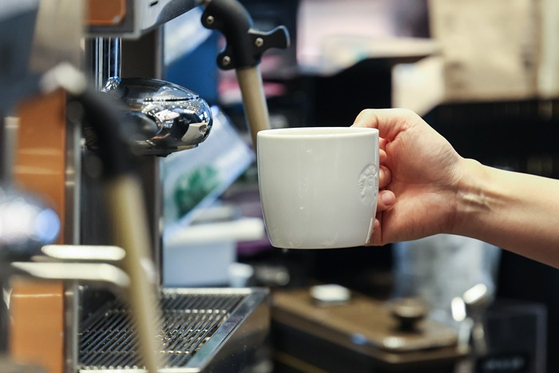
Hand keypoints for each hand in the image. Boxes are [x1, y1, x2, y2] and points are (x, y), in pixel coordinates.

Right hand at [352, 109, 464, 244]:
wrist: (457, 190)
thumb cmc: (435, 157)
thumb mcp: (404, 122)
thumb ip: (372, 118)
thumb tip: (349, 131)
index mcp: (370, 161)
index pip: (345, 159)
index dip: (352, 156)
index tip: (372, 156)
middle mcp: (368, 183)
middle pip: (344, 182)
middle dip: (359, 177)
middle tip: (383, 175)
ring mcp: (371, 207)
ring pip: (347, 205)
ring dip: (365, 198)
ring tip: (390, 195)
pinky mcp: (377, 229)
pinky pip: (355, 230)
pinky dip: (363, 222)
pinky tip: (384, 210)